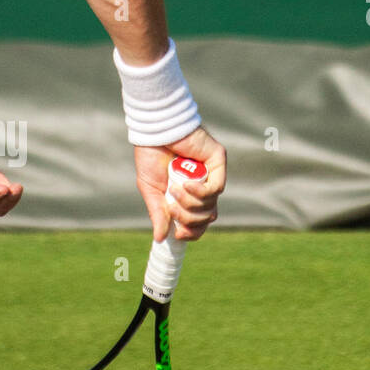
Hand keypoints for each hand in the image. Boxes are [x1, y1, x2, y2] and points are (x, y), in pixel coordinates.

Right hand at [134, 126, 226, 242]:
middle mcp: (203, 185)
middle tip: (172, 207)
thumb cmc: (151, 156)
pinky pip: (216, 188)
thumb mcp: (151, 190)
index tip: (178, 235)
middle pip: (207, 217)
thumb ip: (158, 213)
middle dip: (188, 219)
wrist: (154, 131)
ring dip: (190, 202)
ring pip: (211, 205)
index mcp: (189, 194)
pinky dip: (200, 191)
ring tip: (174, 189)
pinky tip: (186, 184)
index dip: (192, 232)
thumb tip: (160, 238)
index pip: (199, 221)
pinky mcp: (218, 161)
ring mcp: (212, 174)